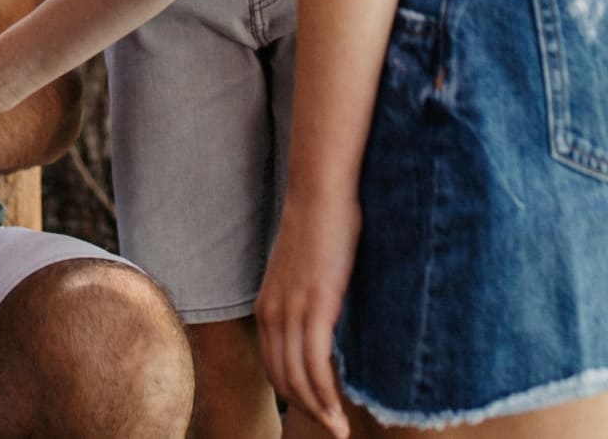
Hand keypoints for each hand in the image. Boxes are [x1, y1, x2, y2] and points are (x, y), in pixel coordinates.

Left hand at [258, 189, 359, 437]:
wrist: (321, 193)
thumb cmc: (322, 225)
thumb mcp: (307, 271)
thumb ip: (311, 298)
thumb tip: (326, 318)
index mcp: (267, 308)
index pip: (275, 368)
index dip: (296, 396)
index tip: (318, 412)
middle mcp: (271, 314)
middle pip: (283, 381)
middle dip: (308, 410)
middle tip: (333, 429)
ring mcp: (291, 312)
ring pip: (299, 380)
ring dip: (320, 411)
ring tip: (339, 430)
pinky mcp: (314, 307)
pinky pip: (316, 365)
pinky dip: (326, 394)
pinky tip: (339, 411)